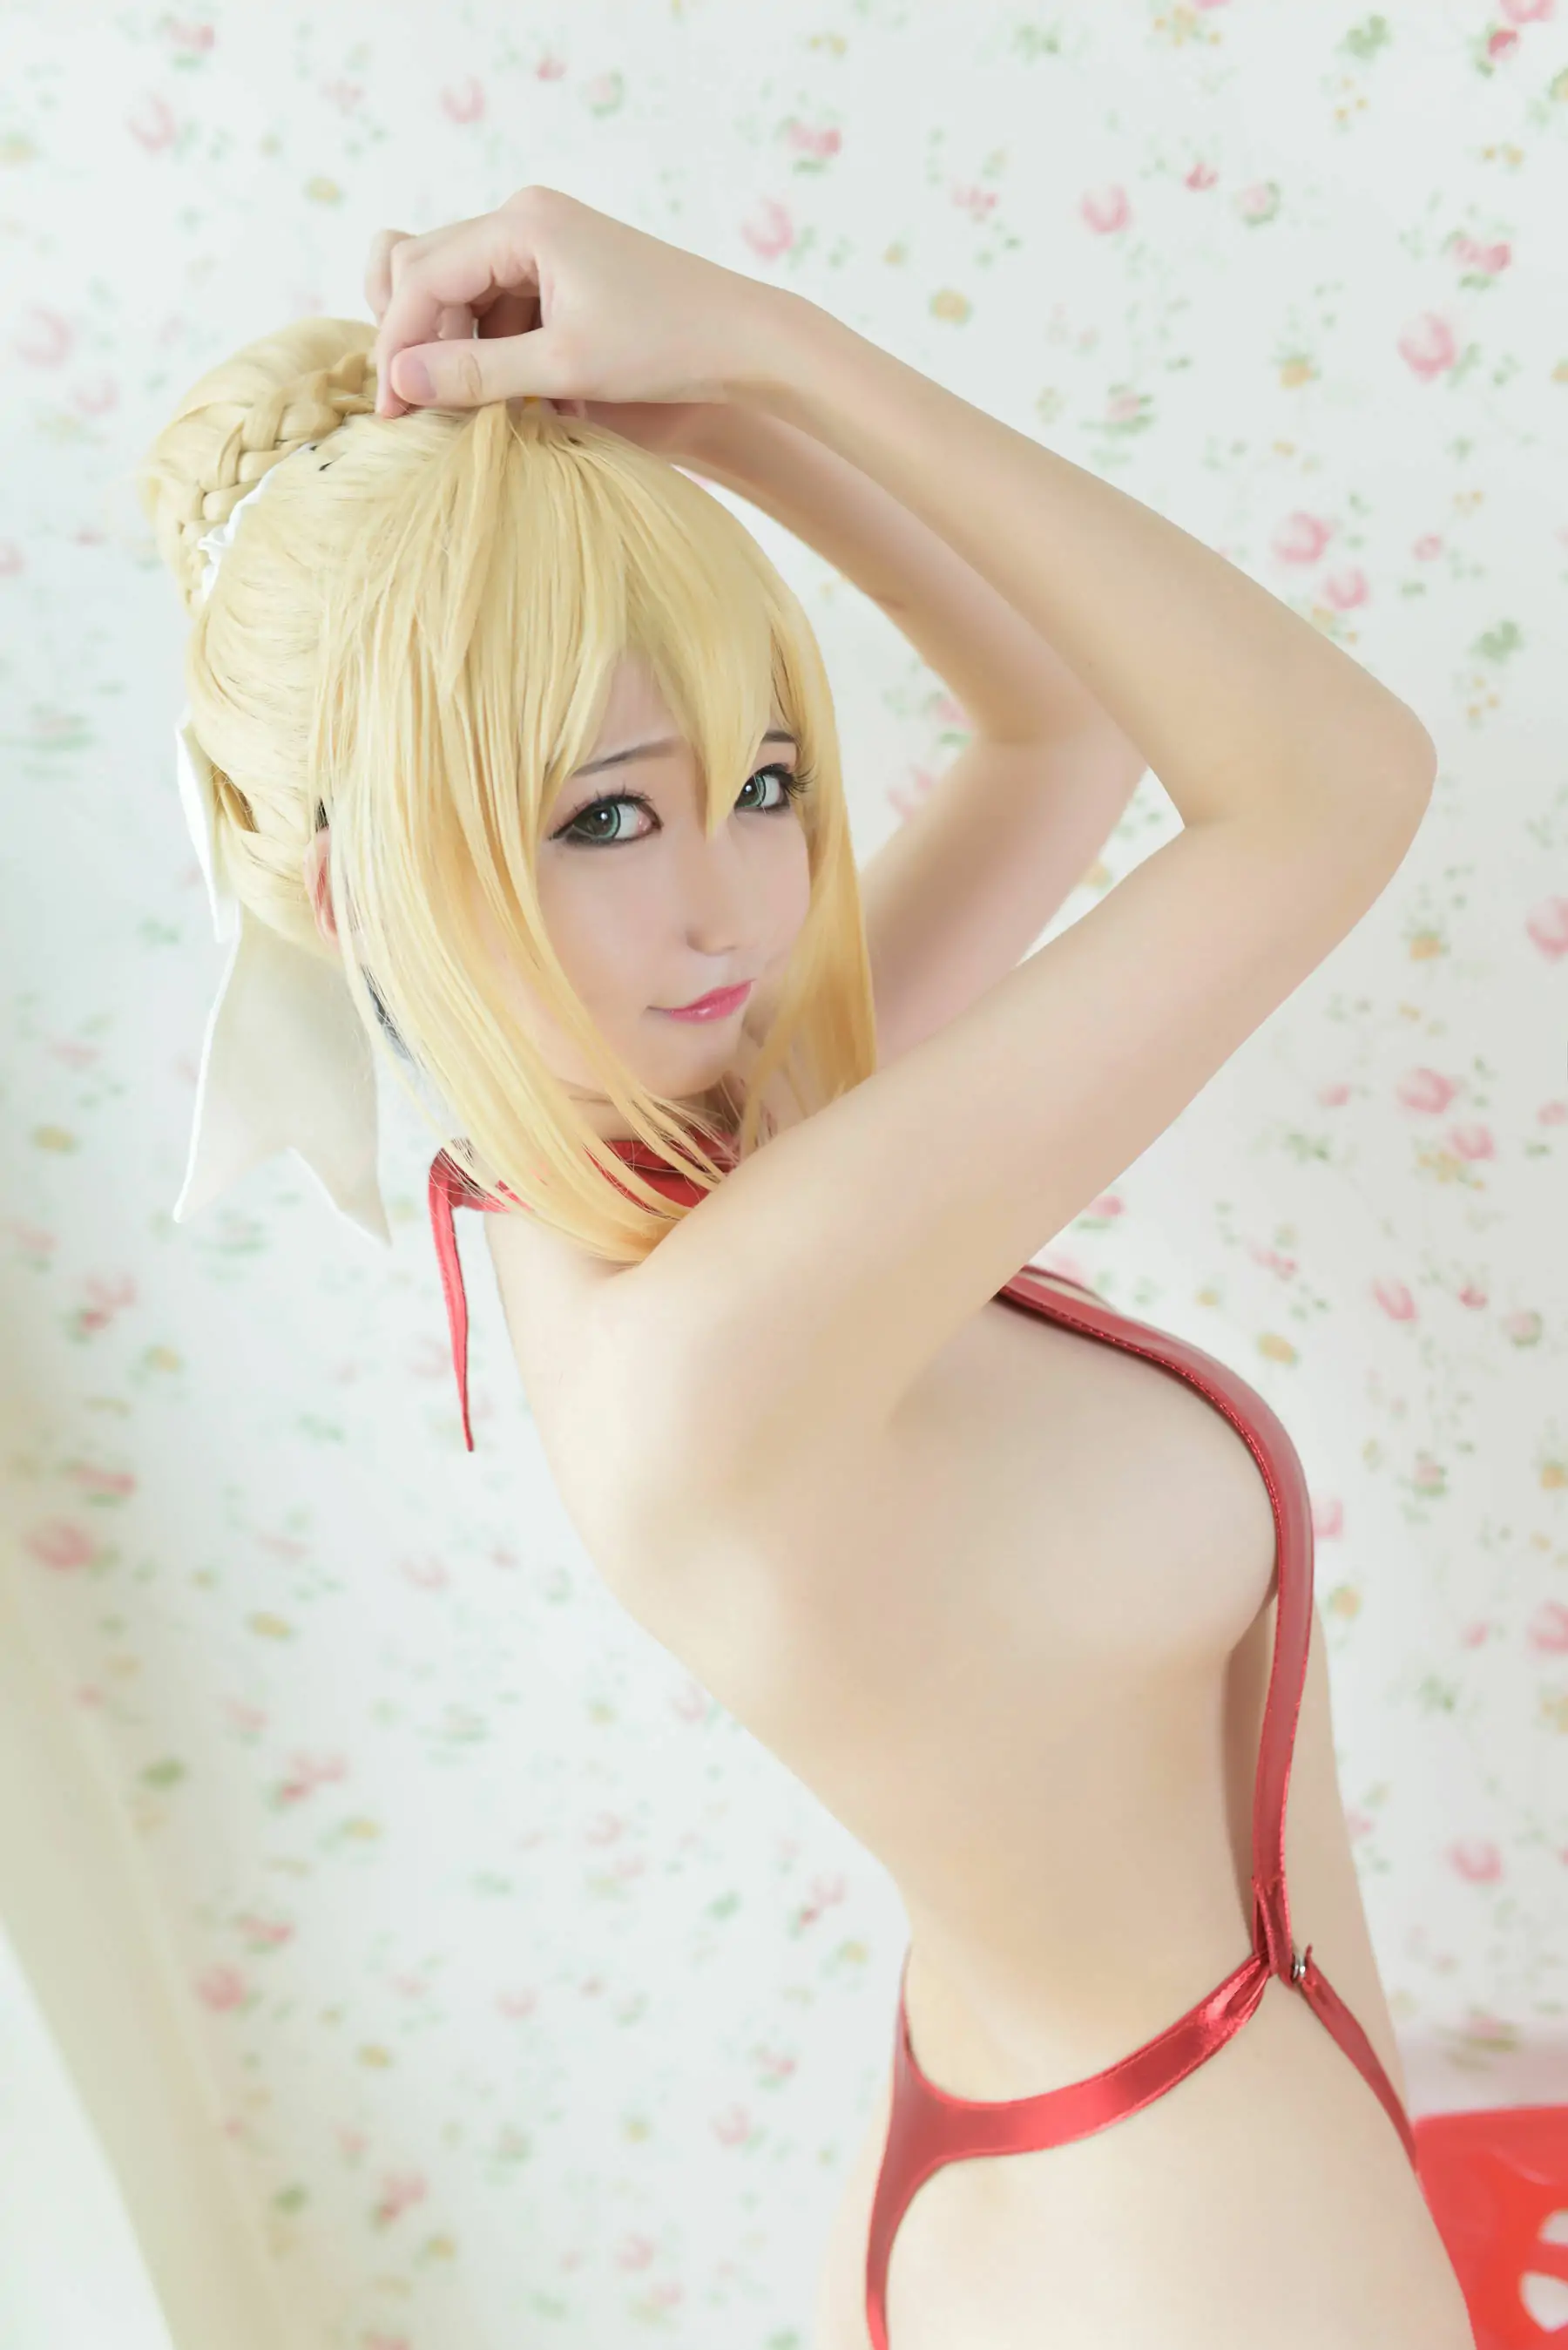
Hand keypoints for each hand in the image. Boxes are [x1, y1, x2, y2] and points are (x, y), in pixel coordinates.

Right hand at [365, 185, 788, 424]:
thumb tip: (399, 380)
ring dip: (460, 353)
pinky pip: (499, 308)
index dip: (397, 345)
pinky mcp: (560, 272)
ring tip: (479, 412)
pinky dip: (497, 353)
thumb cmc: (666, 346)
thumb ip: (478, 374)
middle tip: (416, 413)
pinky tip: (526, 400)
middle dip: (416, 342)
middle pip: (428, 273)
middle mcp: (525, 218)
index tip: (391, 411)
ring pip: (461, 295)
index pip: (421, 276)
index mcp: (523, 223)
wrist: (744, 342)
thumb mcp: (565, 368)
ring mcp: (543, 242)